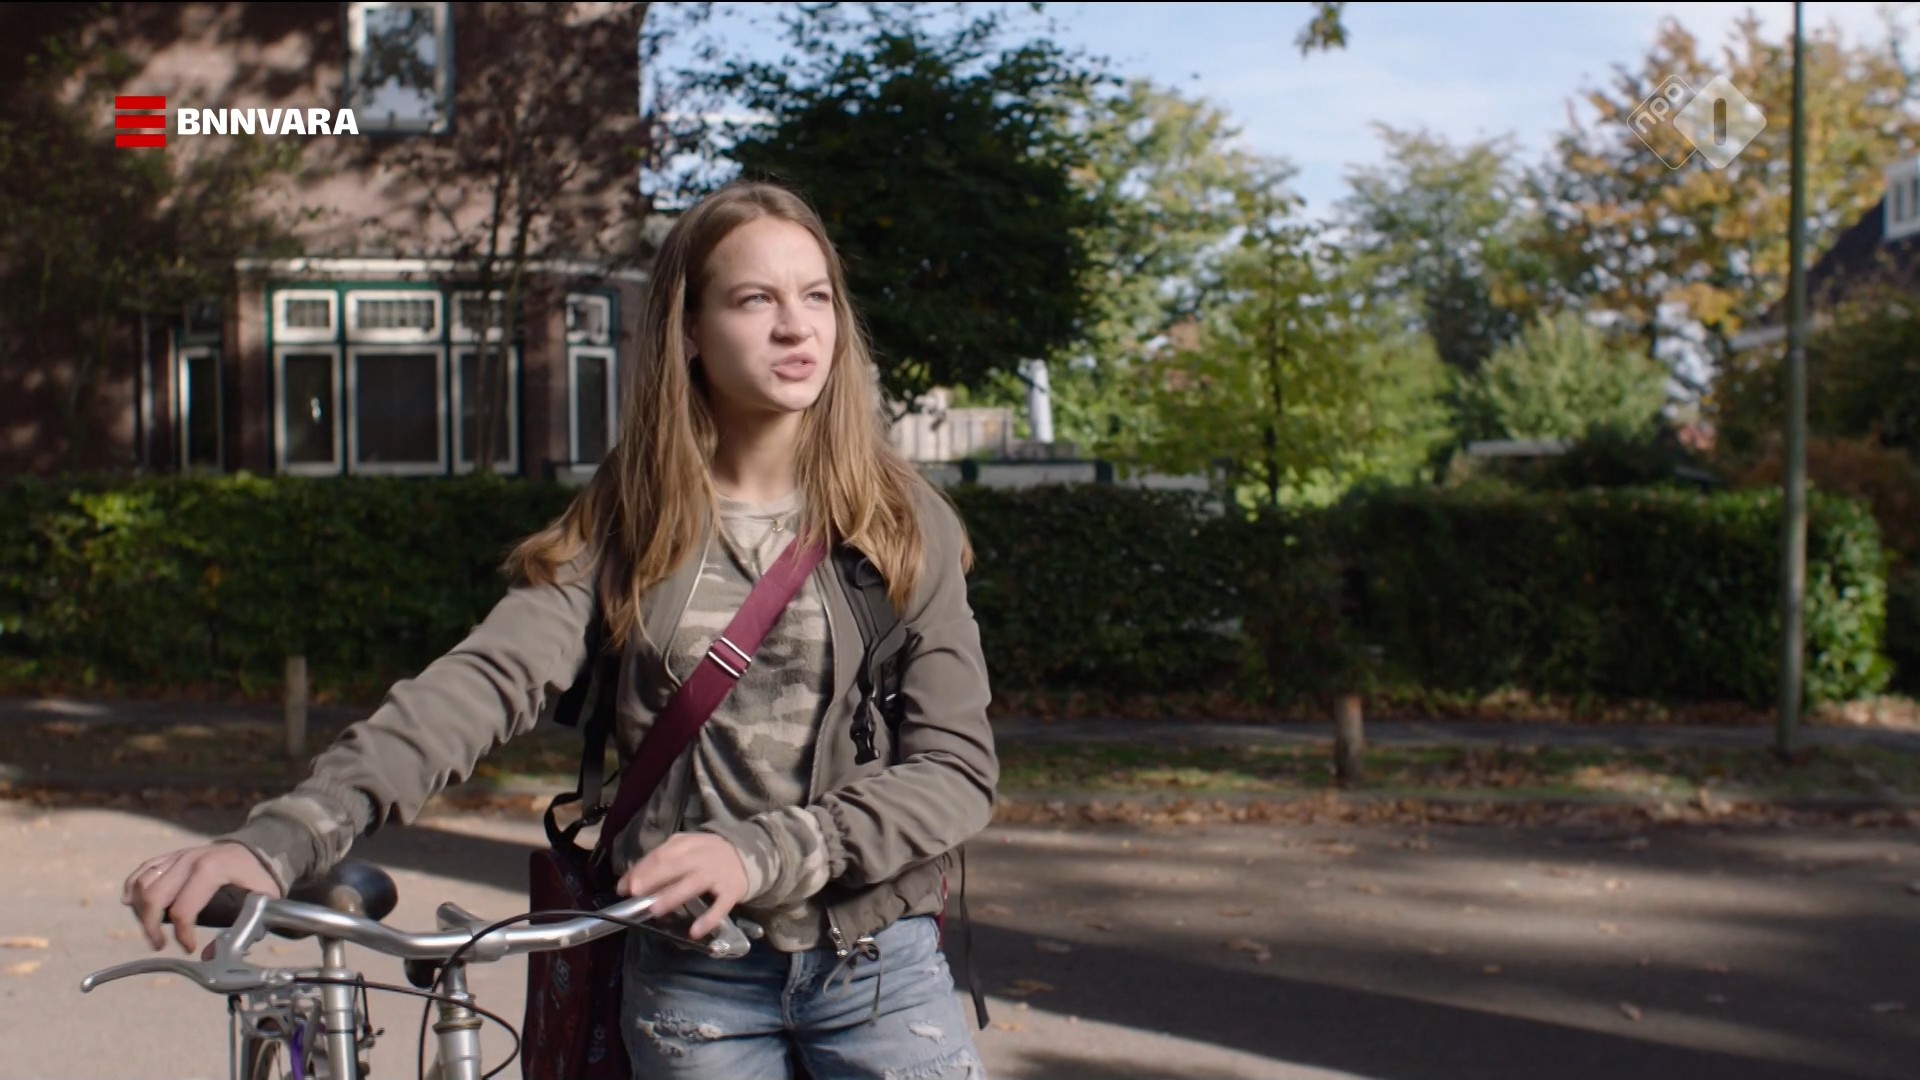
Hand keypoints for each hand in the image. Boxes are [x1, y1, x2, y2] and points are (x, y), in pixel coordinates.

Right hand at [122, 843, 282, 954]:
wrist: (255, 848)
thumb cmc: (258, 876)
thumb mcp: (263, 899)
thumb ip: (243, 928)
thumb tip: (208, 955)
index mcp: (212, 870)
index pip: (183, 909)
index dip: (182, 934)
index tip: (190, 948)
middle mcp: (189, 860)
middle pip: (154, 897)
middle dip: (151, 927)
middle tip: (159, 945)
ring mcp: (178, 855)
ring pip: (143, 884)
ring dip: (141, 910)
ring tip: (153, 929)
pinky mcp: (171, 855)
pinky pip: (143, 870)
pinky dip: (133, 887)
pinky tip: (133, 904)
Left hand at [615, 833, 748, 940]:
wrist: (751, 855)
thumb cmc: (709, 855)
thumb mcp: (686, 848)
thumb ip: (660, 861)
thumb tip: (628, 880)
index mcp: (688, 844)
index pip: (661, 855)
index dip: (641, 870)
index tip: (624, 887)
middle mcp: (701, 857)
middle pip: (674, 865)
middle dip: (653, 878)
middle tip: (634, 892)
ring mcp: (717, 875)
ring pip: (693, 884)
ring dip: (673, 896)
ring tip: (655, 910)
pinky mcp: (731, 892)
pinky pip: (720, 907)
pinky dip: (708, 919)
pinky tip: (695, 932)